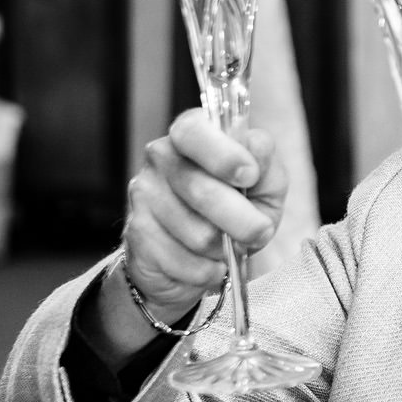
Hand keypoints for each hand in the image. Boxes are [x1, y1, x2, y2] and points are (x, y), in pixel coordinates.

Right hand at [94, 109, 285, 353]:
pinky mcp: (136, 234)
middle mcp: (160, 158)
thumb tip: (255, 148)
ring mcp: (143, 194)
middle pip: (198, 189)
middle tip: (259, 231)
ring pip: (194, 232)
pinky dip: (205, 270)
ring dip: (223, 248)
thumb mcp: (265, 186)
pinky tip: (207, 263)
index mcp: (192, 136)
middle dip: (240, 219)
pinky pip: (180, 261)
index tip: (249, 176)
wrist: (200, 258)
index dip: (222, 155)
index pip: (193, 131)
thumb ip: (266, 165)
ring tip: (226, 246)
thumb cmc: (237, 212)